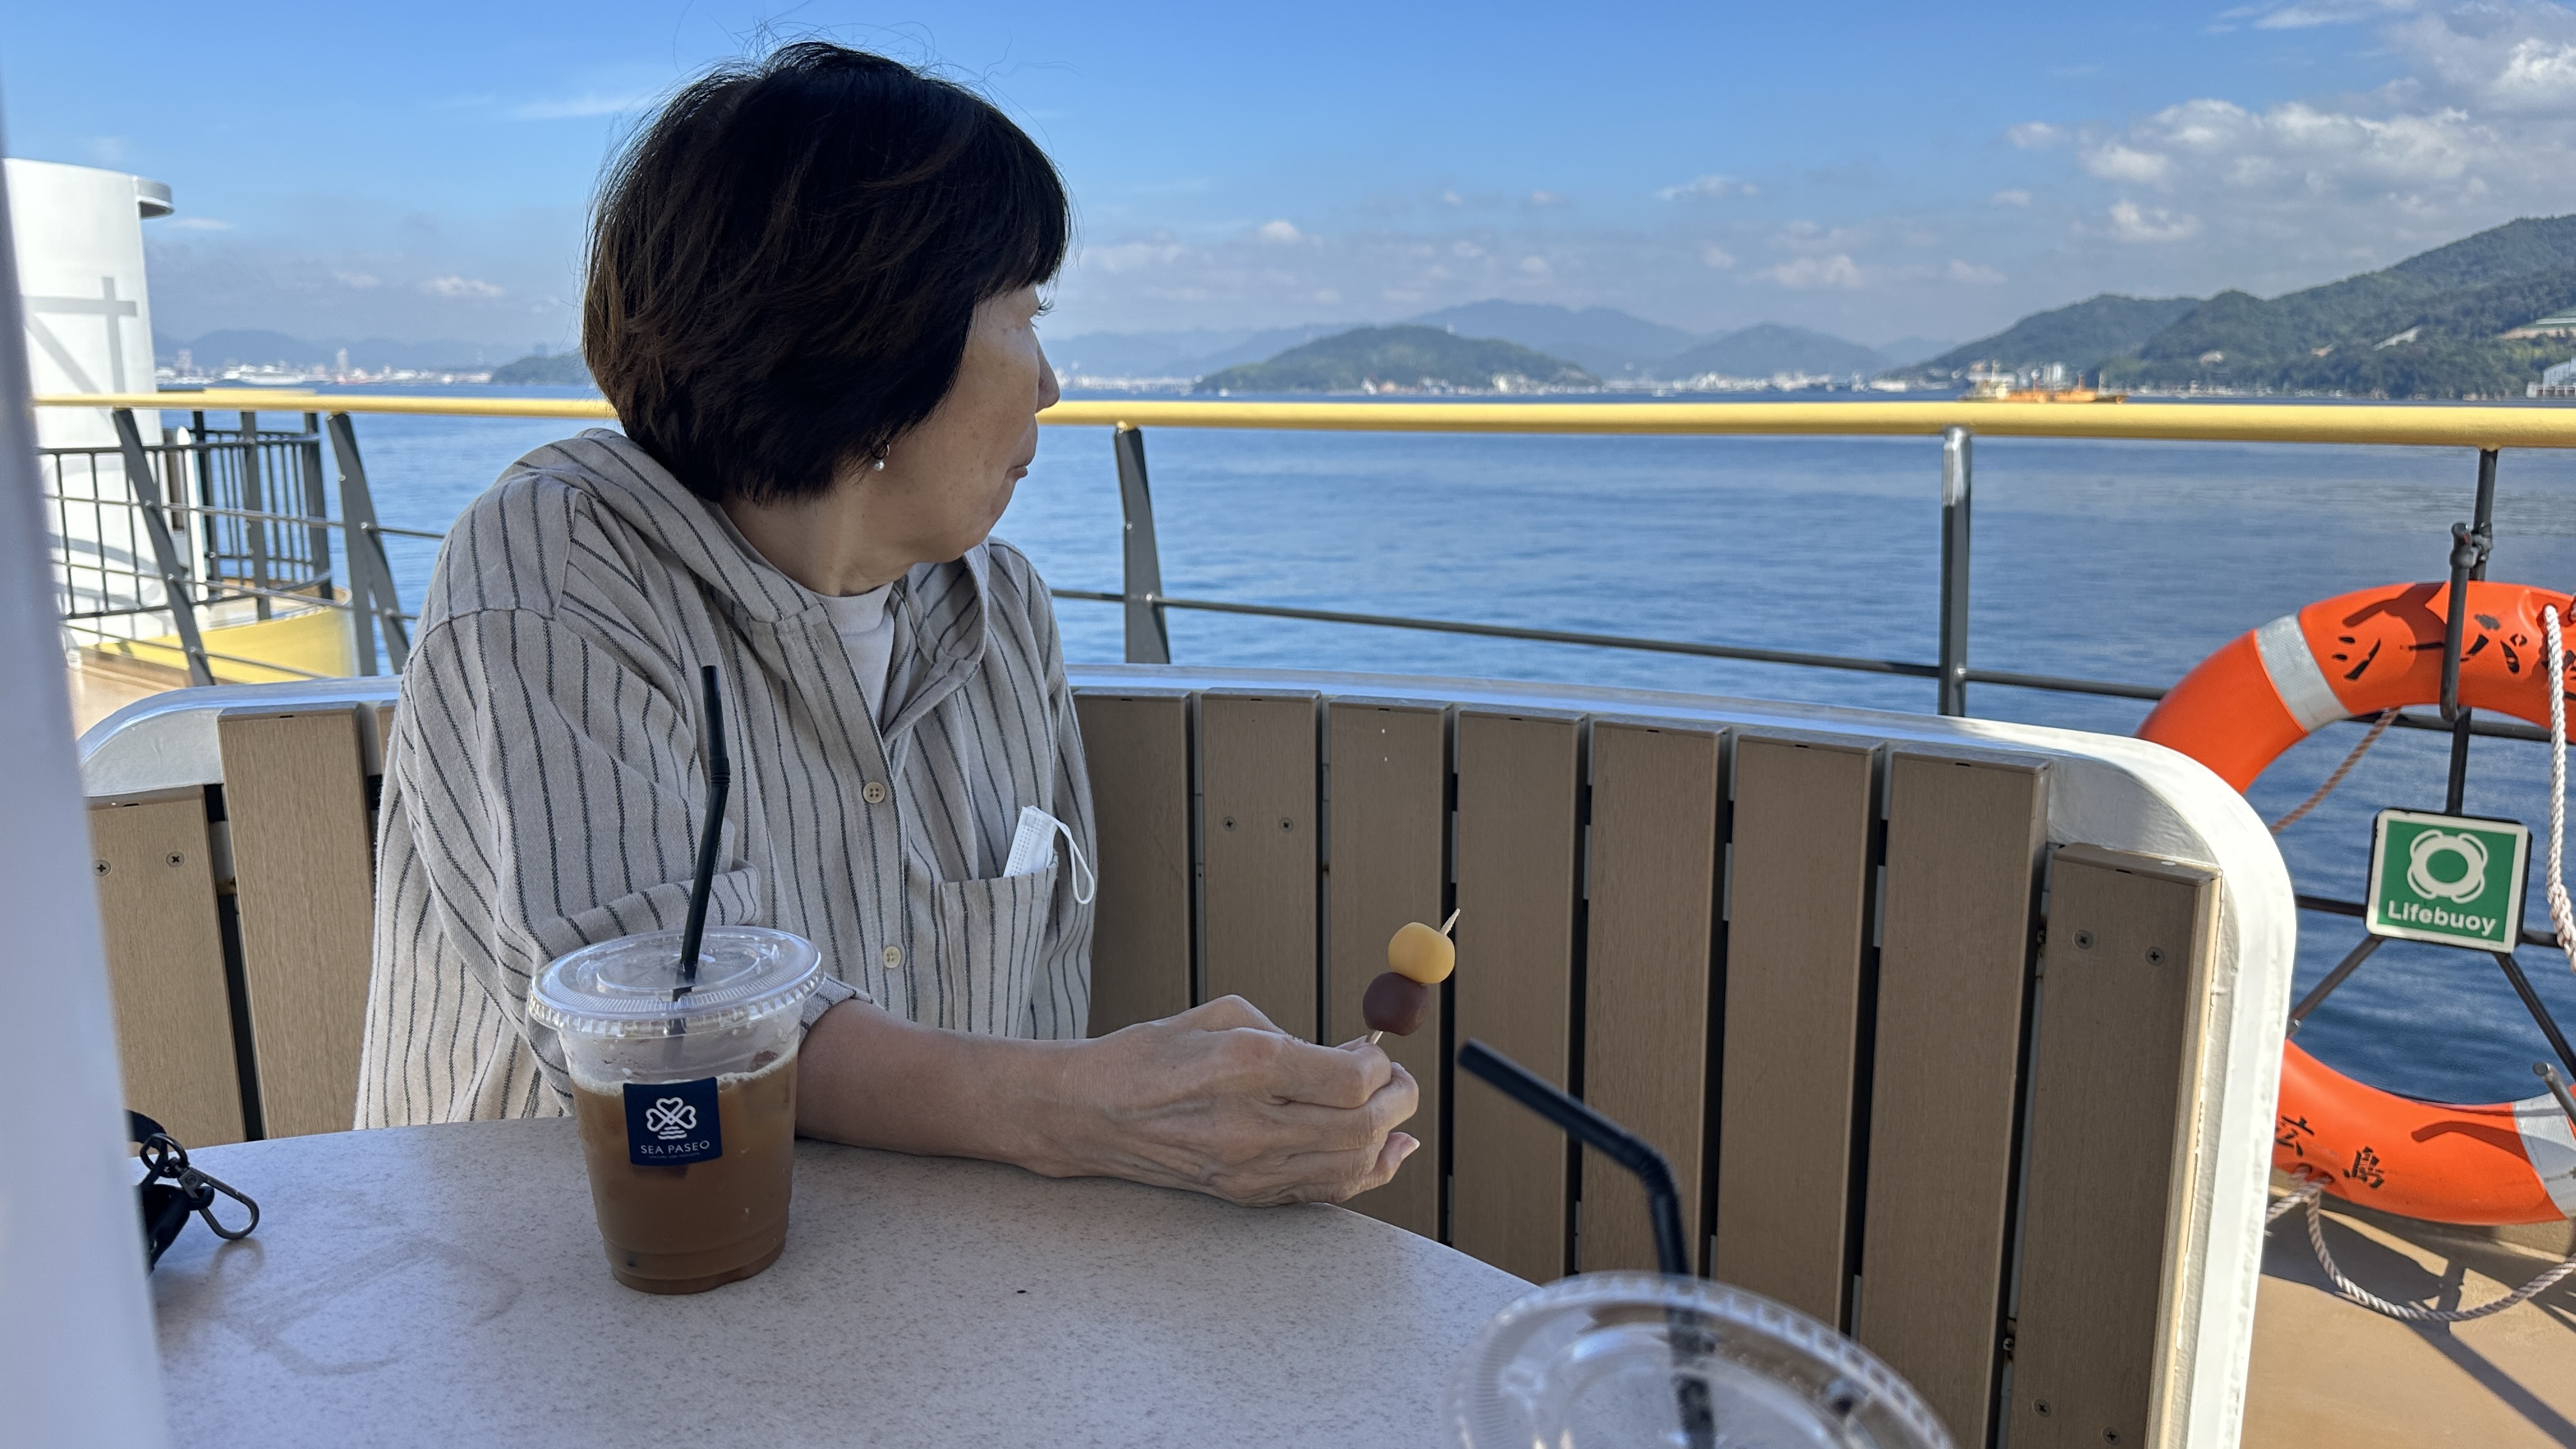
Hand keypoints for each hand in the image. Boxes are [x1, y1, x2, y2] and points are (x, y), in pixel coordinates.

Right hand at [1040, 996, 1419, 1206]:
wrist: (1091, 1114)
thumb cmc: (1152, 1055)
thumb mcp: (1224, 1017)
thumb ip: (1296, 1036)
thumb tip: (1357, 1055)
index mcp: (1245, 1066)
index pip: (1350, 1080)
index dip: (1379, 1065)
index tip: (1375, 1053)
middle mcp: (1250, 1125)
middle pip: (1361, 1127)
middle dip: (1397, 1100)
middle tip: (1398, 1082)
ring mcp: (1247, 1169)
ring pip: (1351, 1166)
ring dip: (1386, 1138)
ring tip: (1390, 1112)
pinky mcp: (1245, 1195)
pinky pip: (1324, 1192)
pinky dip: (1363, 1172)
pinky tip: (1381, 1151)